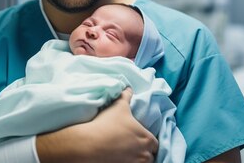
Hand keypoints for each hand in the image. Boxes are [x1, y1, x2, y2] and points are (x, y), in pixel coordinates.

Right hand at [37, 88, 157, 162]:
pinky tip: (120, 159)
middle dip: (144, 152)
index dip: (147, 141)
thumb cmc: (106, 124)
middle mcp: (145, 154)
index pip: (154, 143)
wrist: (89, 144)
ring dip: (137, 159)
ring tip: (127, 155)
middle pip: (150, 156)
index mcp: (147, 138)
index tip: (139, 139)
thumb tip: (128, 87)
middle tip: (133, 148)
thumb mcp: (118, 106)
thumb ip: (126, 96)